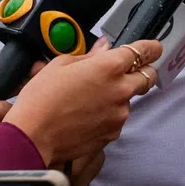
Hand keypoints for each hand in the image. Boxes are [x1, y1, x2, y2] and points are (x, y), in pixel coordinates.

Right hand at [0, 37, 161, 167]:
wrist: (31, 137)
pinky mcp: (113, 133)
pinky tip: (86, 116)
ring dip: (119, 96)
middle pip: (148, 76)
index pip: (145, 51)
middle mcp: (121, 89)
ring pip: (130, 99)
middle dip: (141, 72)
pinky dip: (108, 115)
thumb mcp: (61, 65)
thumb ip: (89, 56)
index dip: (151, 48)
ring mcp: (119, 114)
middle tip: (125, 73)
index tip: (153, 48)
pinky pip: (117, 119)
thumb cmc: (41, 98)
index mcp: (110, 66)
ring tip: (90, 100)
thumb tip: (104, 48)